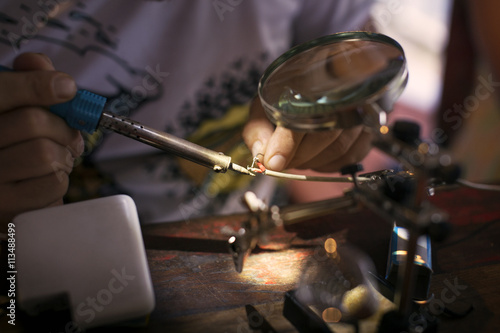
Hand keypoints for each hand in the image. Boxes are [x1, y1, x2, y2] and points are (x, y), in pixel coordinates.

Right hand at [0, 53, 81, 229]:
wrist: (0, 190)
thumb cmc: (8, 143)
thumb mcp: (10, 107)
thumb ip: (27, 84)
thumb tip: (62, 82)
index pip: (1, 92)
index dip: (37, 85)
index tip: (67, 88)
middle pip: (34, 122)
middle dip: (62, 127)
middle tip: (67, 134)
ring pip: (47, 156)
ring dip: (63, 156)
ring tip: (54, 159)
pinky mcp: (5, 211)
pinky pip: (53, 186)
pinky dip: (60, 180)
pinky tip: (45, 179)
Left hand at [242, 97, 372, 171]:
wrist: (316, 84)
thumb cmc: (287, 98)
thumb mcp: (264, 107)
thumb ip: (258, 130)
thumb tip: (262, 156)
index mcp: (310, 81)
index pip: (302, 115)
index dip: (286, 144)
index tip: (274, 163)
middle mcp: (342, 92)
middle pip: (323, 136)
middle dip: (298, 156)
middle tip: (281, 161)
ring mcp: (359, 110)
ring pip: (339, 148)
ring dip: (313, 161)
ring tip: (298, 155)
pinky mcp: (368, 129)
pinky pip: (352, 156)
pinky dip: (330, 164)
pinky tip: (317, 156)